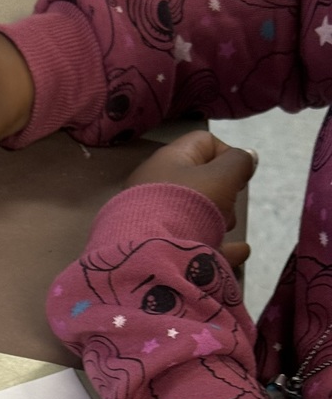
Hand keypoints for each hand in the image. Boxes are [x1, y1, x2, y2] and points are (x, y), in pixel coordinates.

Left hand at [126, 130, 257, 268]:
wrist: (151, 255)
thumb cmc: (189, 205)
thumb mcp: (222, 176)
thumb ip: (238, 163)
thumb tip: (247, 157)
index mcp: (170, 160)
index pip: (204, 143)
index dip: (227, 155)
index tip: (239, 176)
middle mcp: (158, 185)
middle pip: (200, 182)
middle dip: (223, 195)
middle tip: (228, 207)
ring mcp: (154, 218)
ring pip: (195, 214)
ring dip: (218, 221)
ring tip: (225, 229)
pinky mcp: (157, 247)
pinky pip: (193, 245)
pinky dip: (217, 247)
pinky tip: (239, 252)